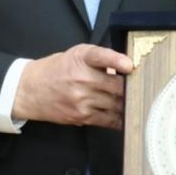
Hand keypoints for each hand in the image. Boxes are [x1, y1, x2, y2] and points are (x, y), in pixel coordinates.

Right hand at [11, 44, 131, 128]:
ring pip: (116, 104)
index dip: (117, 61)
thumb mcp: (76, 55)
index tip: (130, 65)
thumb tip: (127, 69)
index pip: (101, 56)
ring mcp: (81, 100)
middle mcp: (82, 79)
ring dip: (129, 103)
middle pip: (116, 86)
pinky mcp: (81, 116)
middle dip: (132, 87)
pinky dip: (121, 118)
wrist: (30, 90)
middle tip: (145, 87)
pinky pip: (108, 120)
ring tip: (140, 102)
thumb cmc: (57, 70)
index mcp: (81, 58)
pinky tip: (129, 115)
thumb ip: (101, 60)